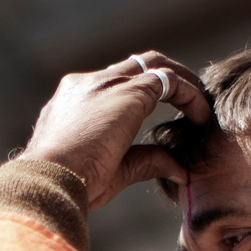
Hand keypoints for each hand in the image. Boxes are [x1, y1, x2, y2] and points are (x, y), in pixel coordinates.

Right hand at [19, 51, 210, 211]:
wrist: (48, 180)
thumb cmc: (73, 184)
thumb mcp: (114, 171)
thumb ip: (146, 161)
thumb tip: (179, 169)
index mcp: (73, 100)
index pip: (113, 83)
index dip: (144, 93)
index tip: (167, 113)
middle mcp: (87, 83)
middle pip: (136, 67)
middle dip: (167, 79)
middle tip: (191, 101)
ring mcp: (106, 83)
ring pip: (154, 66)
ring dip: (183, 83)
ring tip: (203, 107)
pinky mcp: (127, 93)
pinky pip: (169, 81)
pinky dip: (190, 95)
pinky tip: (202, 117)